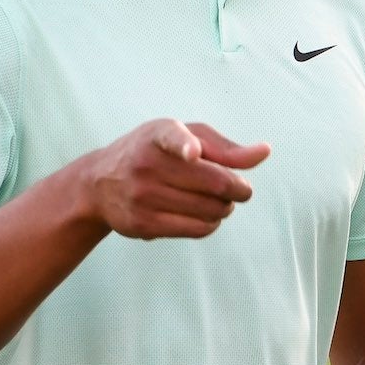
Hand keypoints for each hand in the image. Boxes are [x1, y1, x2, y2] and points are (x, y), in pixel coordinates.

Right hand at [82, 119, 268, 238]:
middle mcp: (146, 164)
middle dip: (238, 189)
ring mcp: (142, 196)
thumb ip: (224, 147)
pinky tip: (207, 216)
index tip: (192, 153)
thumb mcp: (183, 136)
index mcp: (157, 135)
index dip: (185, 145)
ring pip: (210, 210)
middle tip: (239, 189)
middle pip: (216, 184)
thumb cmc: (153, 153)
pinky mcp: (142, 224)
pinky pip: (197, 229)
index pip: (171, 137)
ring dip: (225, 208)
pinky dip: (212, 224)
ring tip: (219, 202)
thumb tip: (264, 152)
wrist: (100, 183)